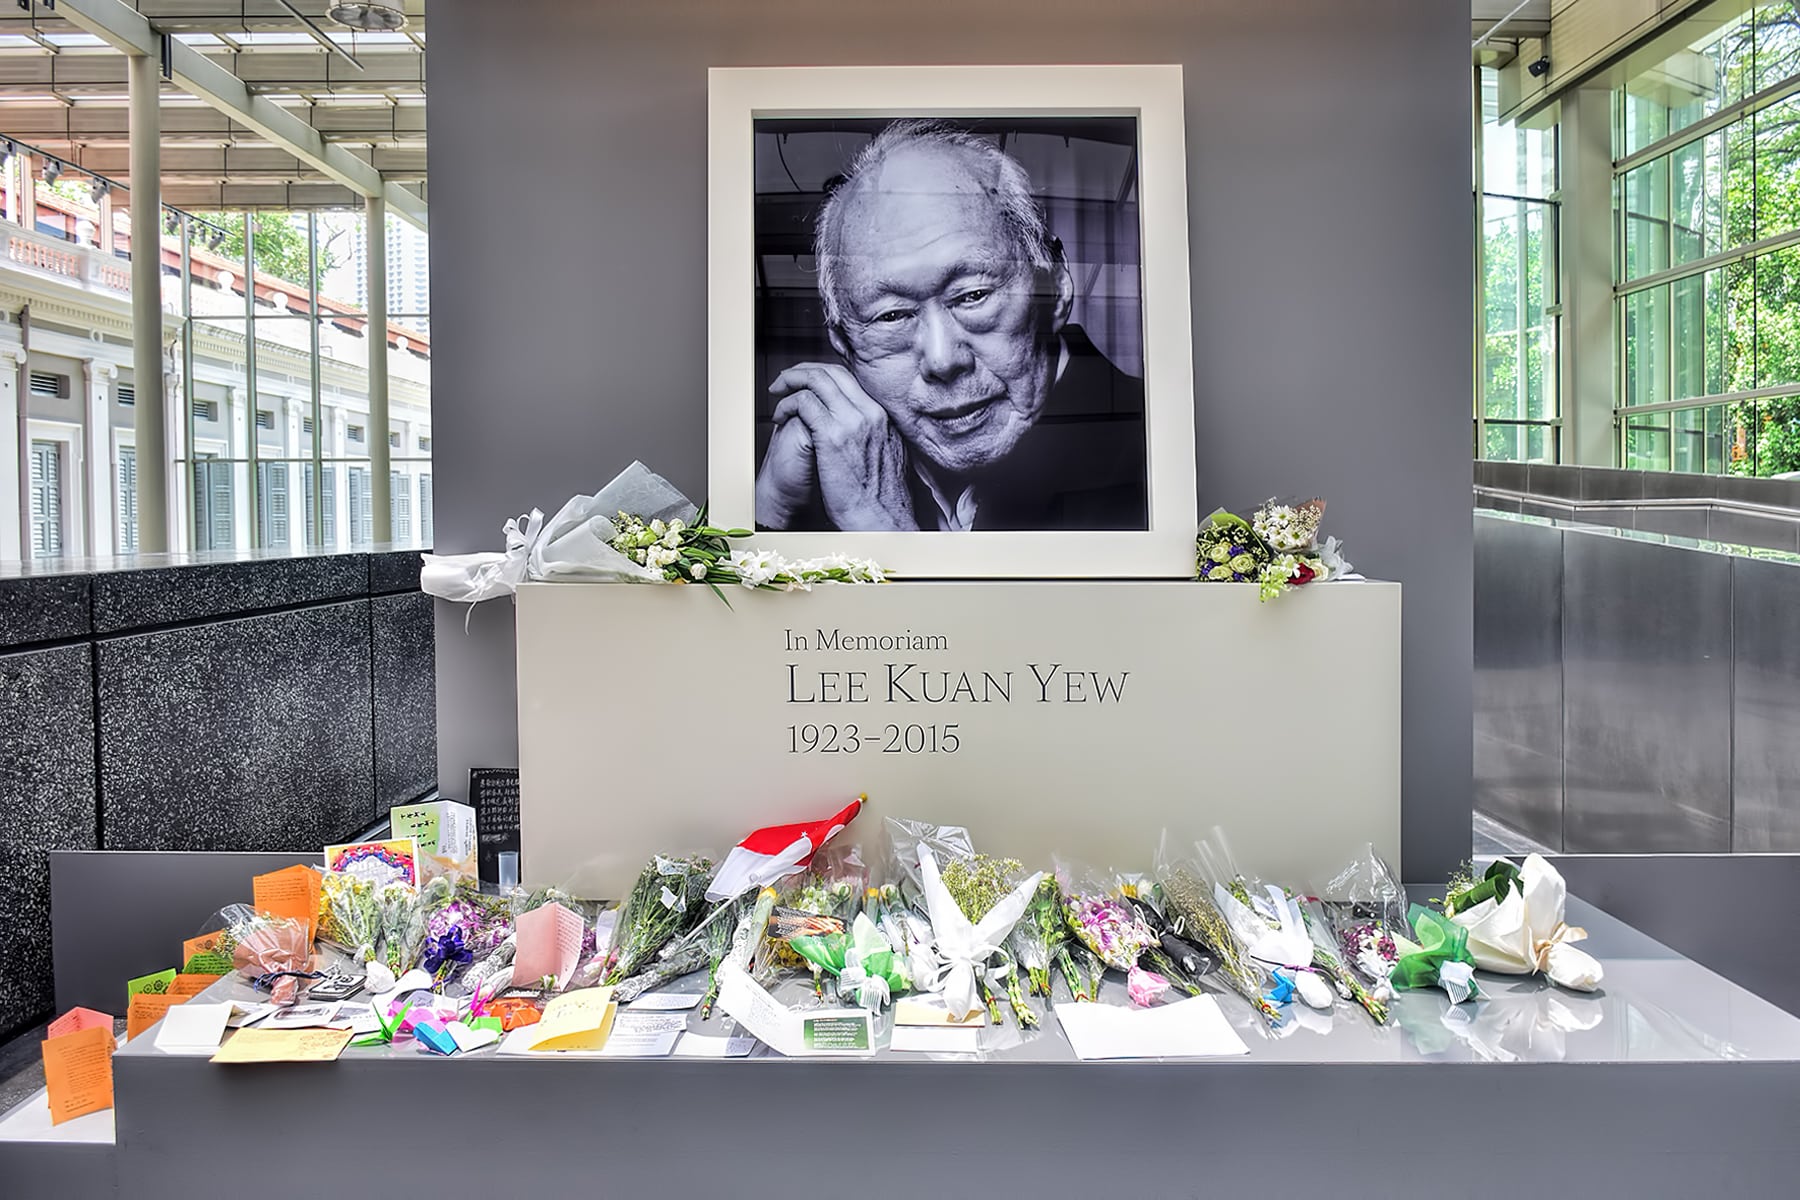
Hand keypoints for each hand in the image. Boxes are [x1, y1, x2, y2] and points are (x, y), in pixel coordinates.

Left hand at [767, 362, 917, 530]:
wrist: (881, 520)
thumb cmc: (880, 499)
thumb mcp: (888, 458)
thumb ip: (875, 438)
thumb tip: (861, 434)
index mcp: (884, 417)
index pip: (851, 380)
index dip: (824, 376)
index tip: (808, 384)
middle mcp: (871, 412)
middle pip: (833, 373)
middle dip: (803, 371)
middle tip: (786, 380)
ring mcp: (853, 421)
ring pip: (817, 380)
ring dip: (791, 382)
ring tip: (777, 392)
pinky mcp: (833, 435)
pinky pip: (804, 402)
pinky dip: (786, 403)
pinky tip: (778, 416)